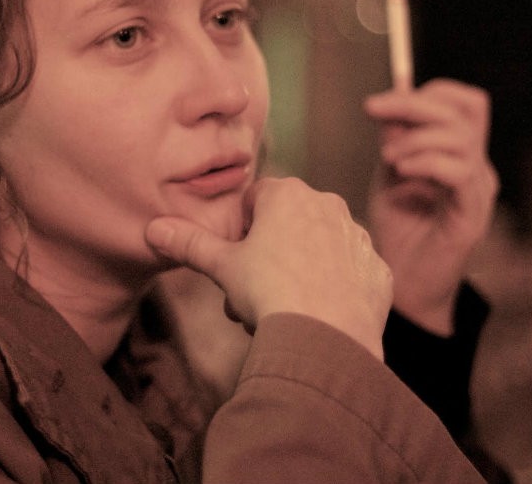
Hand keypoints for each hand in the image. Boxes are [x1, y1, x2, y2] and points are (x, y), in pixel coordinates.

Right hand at [145, 176, 392, 359]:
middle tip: (252, 296)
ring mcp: (358, 238)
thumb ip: (190, 244)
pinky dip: (335, 291)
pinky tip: (319, 316)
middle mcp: (329, 205)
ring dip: (301, 272)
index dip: (241, 232)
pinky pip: (351, 275)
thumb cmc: (270, 291)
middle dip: (269, 257)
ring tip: (283, 312)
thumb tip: (153, 229)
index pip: (256, 200)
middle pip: (288, 225)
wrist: (326, 337)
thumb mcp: (222, 267)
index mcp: (289, 194)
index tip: (236, 262)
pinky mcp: (378, 270)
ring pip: (320, 250)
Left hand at [364, 78, 498, 335]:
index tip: (382, 104)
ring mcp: (479, 192)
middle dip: (412, 103)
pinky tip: (401, 170)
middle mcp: (478, 169)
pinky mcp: (472, 215)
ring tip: (389, 158)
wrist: (404, 288)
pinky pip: (461, 172)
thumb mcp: (392, 174)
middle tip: (373, 109)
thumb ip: (398, 139)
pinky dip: (427, 162)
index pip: (466, 104)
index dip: (428, 92)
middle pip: (462, 112)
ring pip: (461, 138)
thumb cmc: (399, 233)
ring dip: (415, 139)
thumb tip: (395, 97)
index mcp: (463, 155)